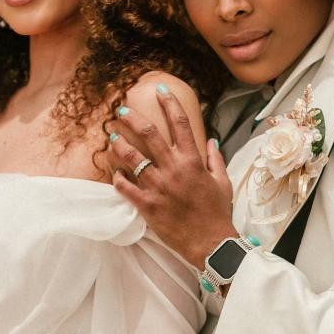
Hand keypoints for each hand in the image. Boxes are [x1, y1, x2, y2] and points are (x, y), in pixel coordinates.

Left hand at [109, 88, 234, 269]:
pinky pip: (125, 187)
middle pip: (149, 134)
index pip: (180, 123)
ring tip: (111, 137)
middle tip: (122, 110)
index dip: (170, 103)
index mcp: (192, 161)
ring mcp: (158, 187)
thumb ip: (215, 160)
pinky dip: (117, 178)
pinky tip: (114, 173)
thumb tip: (212, 142)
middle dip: (133, 118)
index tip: (160, 90)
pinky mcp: (147, 205)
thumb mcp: (222, 182)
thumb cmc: (217, 213)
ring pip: (131, 158)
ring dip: (119, 144)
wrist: (210, 243)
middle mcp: (173, 169)